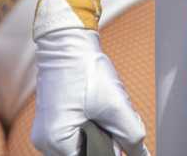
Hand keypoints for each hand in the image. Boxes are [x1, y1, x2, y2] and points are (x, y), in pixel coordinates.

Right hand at [30, 25, 147, 155]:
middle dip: (105, 142)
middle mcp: (45, 143)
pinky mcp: (50, 123)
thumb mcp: (116, 106)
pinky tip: (95, 110)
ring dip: (98, 135)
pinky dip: (89, 128)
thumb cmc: (85, 69)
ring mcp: (45, 133)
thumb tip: (141, 155)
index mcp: (56, 142)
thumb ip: (131, 137)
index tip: (120, 136)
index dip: (110, 150)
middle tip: (113, 118)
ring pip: (80, 146)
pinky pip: (74, 136)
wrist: (67, 42)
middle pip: (84, 154)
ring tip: (104, 112)